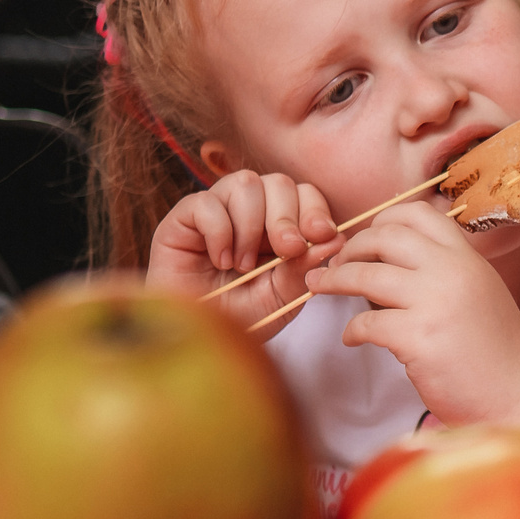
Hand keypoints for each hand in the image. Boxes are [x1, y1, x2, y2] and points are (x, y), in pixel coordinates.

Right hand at [146, 170, 342, 338]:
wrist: (196, 336)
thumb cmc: (240, 315)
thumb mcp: (282, 296)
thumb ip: (304, 268)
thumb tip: (336, 239)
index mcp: (279, 223)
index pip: (305, 193)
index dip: (315, 209)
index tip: (321, 235)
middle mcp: (250, 209)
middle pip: (278, 182)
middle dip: (287, 218)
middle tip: (285, 251)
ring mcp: (217, 209)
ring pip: (245, 183)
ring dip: (251, 226)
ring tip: (243, 265)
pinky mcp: (183, 217)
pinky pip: (206, 202)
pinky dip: (219, 232)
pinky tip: (221, 261)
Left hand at [304, 200, 519, 425]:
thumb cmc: (498, 353)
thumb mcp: (481, 294)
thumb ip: (448, 273)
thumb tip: (394, 264)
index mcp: (469, 258)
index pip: (418, 213)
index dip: (383, 220)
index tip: (367, 240)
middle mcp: (453, 272)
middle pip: (384, 237)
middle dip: (350, 249)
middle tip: (335, 265)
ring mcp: (436, 303)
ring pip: (365, 275)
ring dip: (335, 281)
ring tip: (321, 288)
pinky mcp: (419, 339)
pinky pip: (366, 323)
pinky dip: (352, 330)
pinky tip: (353, 338)